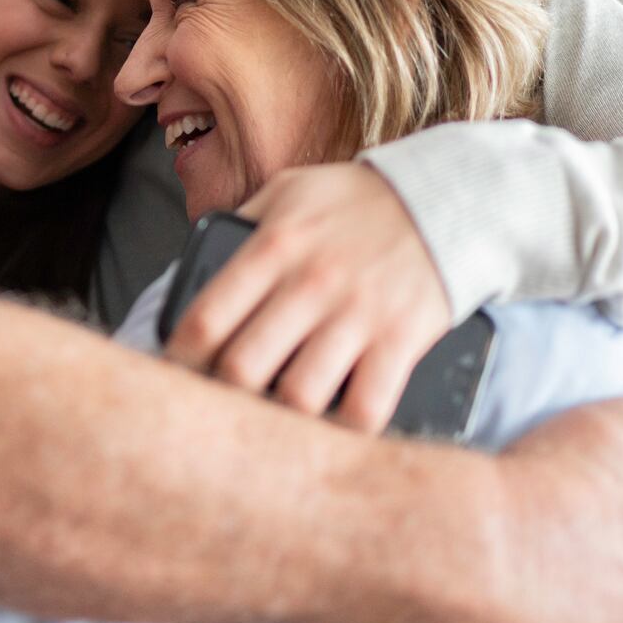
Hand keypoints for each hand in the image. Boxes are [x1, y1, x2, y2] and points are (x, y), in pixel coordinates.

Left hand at [164, 163, 451, 433]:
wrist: (447, 196)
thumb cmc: (356, 199)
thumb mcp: (289, 190)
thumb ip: (243, 224)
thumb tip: (198, 267)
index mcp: (274, 247)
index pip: (206, 317)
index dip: (180, 359)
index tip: (175, 377)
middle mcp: (310, 283)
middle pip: (243, 368)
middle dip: (222, 397)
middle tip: (220, 408)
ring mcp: (358, 315)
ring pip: (299, 396)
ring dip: (279, 420)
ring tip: (268, 425)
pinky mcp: (401, 340)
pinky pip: (365, 409)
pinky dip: (341, 431)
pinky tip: (327, 432)